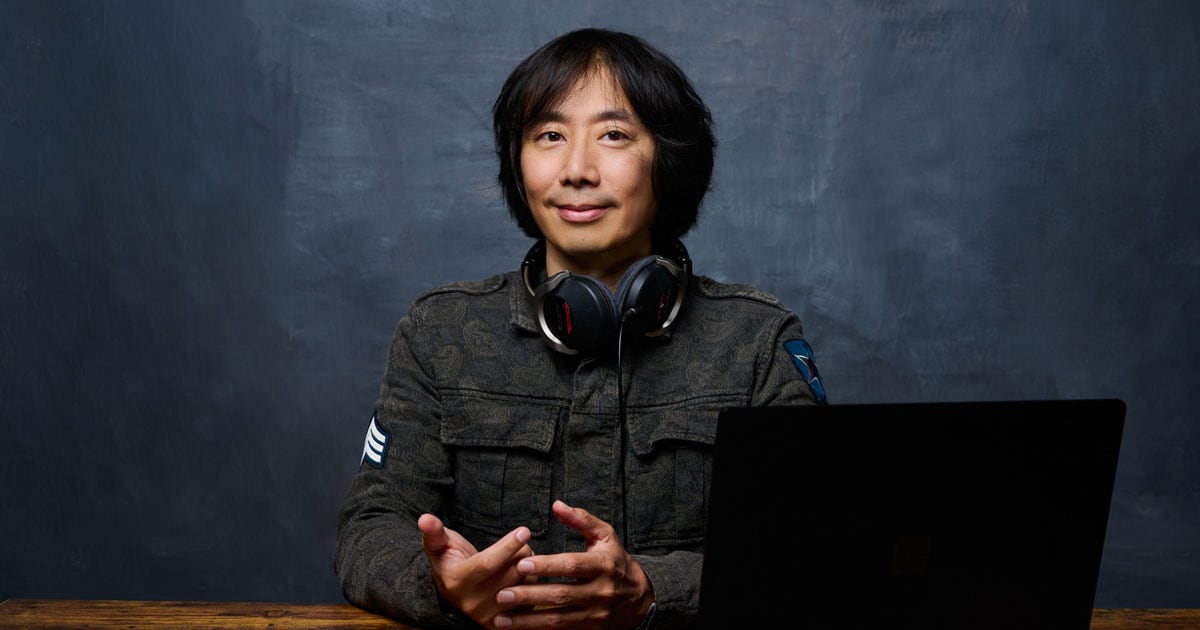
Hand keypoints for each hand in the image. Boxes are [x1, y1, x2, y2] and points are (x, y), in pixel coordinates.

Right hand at [419, 513, 535, 625]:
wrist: (454, 591)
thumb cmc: (449, 561)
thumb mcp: (439, 545)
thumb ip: (434, 532)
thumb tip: (425, 519)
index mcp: (455, 581)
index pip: (487, 564)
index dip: (507, 547)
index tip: (524, 530)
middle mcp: (470, 602)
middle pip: (509, 574)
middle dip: (522, 553)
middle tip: (522, 543)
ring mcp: (486, 615)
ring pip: (522, 587)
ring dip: (529, 568)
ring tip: (521, 558)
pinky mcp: (499, 623)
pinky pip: (527, 602)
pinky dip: (530, 585)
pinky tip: (524, 575)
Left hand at [492, 500, 653, 628]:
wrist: (639, 596)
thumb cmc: (615, 560)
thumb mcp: (605, 535)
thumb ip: (581, 520)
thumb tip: (557, 505)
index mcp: (603, 564)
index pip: (572, 565)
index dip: (547, 565)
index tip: (521, 563)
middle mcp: (601, 591)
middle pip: (562, 594)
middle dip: (530, 595)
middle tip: (502, 594)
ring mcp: (597, 614)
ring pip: (559, 619)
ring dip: (528, 620)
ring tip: (501, 618)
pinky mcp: (592, 629)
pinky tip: (518, 628)